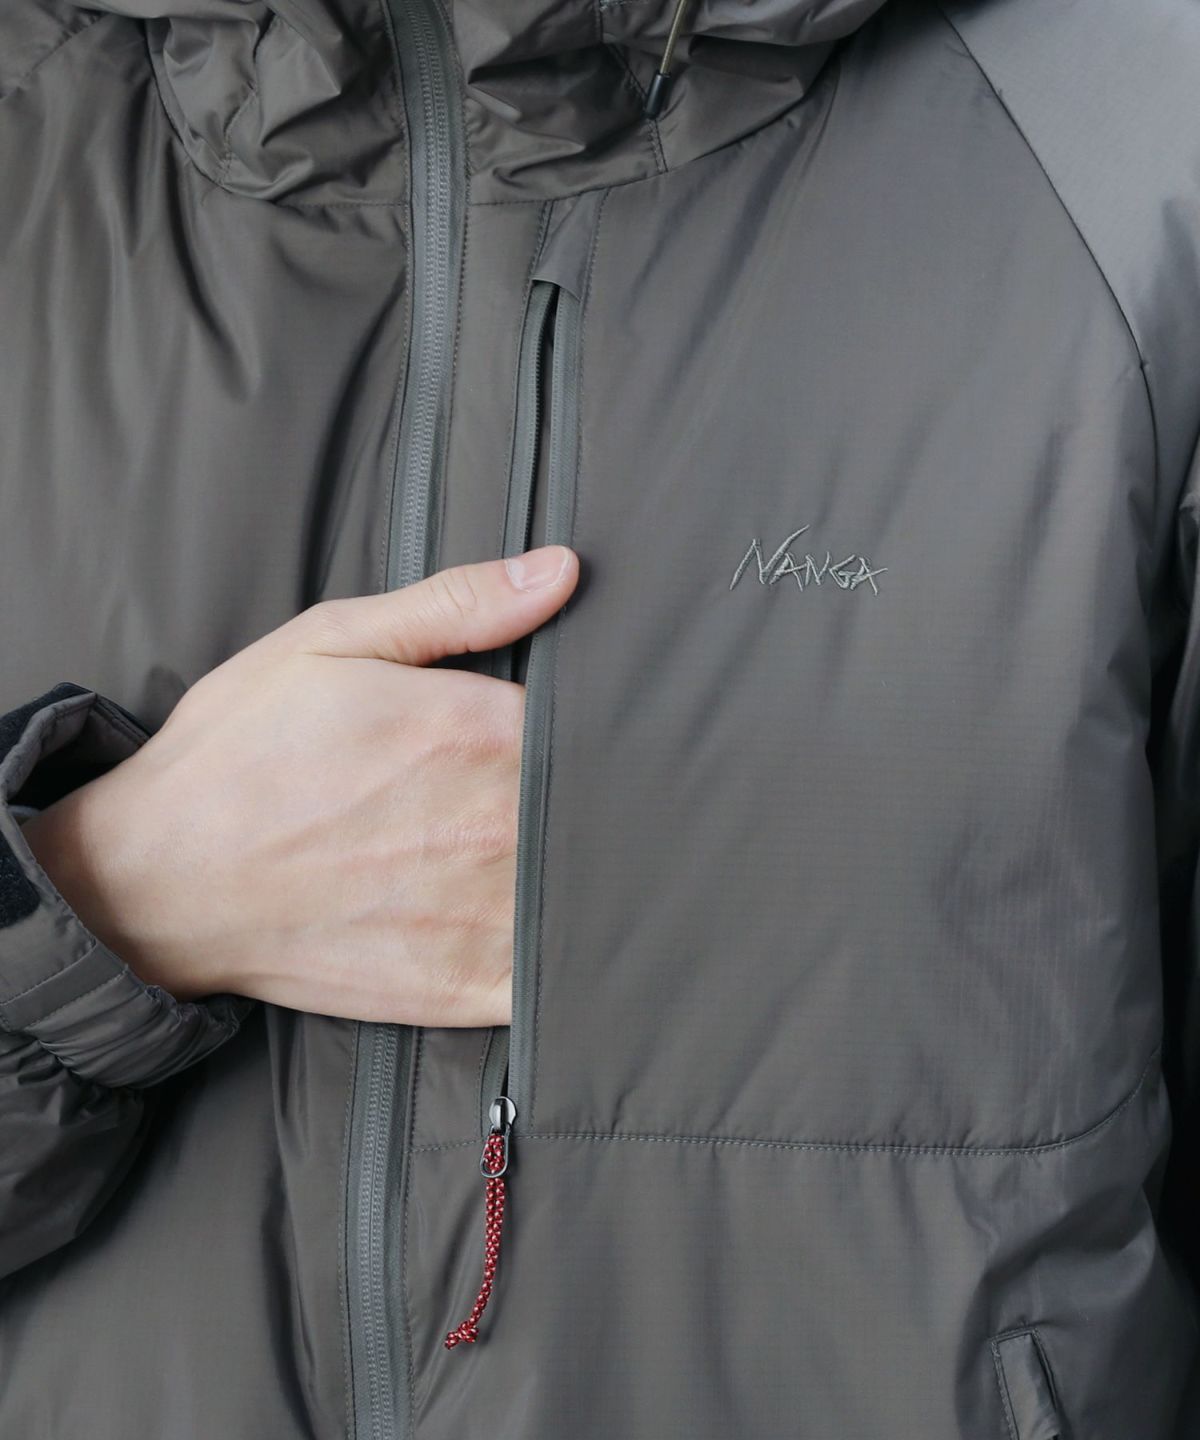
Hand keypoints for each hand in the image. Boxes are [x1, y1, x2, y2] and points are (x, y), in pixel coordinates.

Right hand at [20, 546, 578, 1025]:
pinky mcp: (467, 989)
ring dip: (591, 868)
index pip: (594, 722)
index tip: (584, 725)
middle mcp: (497, 825)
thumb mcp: (331, 643)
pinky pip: (558, 976)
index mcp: (477, 731)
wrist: (156, 882)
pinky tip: (549, 929)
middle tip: (575, 789)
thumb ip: (458, 605)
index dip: (596, 721)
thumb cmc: (240, 754)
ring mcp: (486, 915)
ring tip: (560, 856)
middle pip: (600, 801)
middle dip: (594, 790)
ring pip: (592, 885)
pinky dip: (569, 955)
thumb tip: (562, 570)